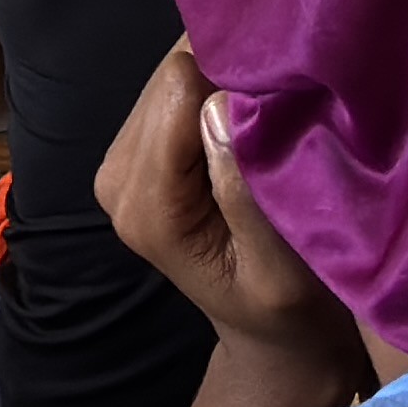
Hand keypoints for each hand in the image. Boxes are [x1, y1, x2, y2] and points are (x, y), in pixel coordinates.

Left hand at [96, 44, 364, 406]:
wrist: (271, 333)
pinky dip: (217, 90)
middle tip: (284, 113)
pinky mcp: (139, 149)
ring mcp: (123, 161)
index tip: (286, 104)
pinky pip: (176, 88)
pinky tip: (250, 120)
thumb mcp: (281, 269)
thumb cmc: (288, 308)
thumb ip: (242, 192)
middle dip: (229, 81)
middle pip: (171, 75)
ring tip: (271, 121)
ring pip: (173, 73)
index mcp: (147, 207)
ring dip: (225, 84)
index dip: (237, 83)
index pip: (177, 91)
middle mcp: (118, 178)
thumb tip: (216, 106)